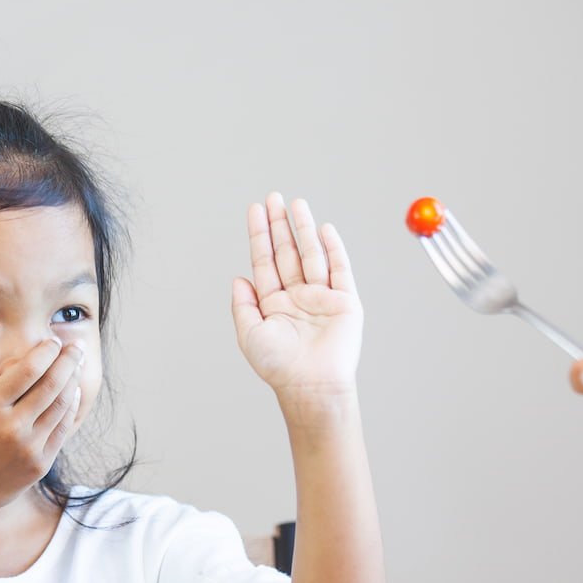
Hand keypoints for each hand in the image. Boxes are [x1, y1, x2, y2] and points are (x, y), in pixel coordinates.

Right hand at [0, 338, 82, 515]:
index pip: (26, 371)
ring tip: (78, 364)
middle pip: (51, 385)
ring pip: (61, 406)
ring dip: (73, 381)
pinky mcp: (40, 464)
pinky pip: (62, 429)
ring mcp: (29, 447)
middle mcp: (13, 427)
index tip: (53, 341)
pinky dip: (71, 408)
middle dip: (67, 361)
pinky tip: (73, 393)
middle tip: (76, 346)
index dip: (45, 352)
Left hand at [231, 193, 362, 399]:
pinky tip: (324, 228)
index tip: (255, 210)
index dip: (260, 235)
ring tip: (297, 203)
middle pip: (287, 252)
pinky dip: (333, 248)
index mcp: (273, 304)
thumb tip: (238, 278)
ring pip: (311, 254)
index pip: (264, 261)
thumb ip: (242, 306)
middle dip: (280, 224)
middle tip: (274, 197)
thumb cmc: (278, 367)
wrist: (311, 385)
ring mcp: (321, 298)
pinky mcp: (344, 302)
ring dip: (304, 229)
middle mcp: (297, 297)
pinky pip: (339, 269)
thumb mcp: (249, 335)